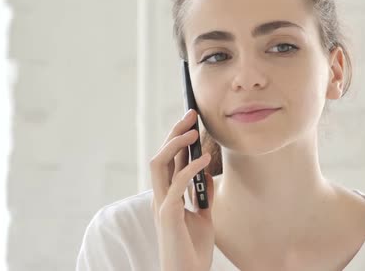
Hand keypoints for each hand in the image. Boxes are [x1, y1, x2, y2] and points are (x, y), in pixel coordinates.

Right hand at [149, 109, 214, 270]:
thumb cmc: (193, 249)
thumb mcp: (203, 217)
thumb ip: (202, 196)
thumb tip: (206, 174)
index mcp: (168, 195)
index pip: (169, 160)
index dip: (178, 139)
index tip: (192, 121)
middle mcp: (161, 196)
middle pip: (160, 156)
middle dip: (174, 133)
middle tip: (191, 115)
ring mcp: (162, 205)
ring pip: (158, 164)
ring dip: (175, 145)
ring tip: (193, 131)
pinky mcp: (168, 215)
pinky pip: (176, 185)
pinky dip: (189, 169)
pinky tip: (204, 159)